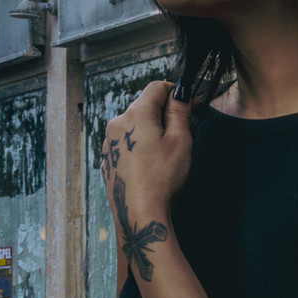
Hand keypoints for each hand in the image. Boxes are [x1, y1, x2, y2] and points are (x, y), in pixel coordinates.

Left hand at [100, 79, 192, 233]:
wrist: (139, 210)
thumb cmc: (161, 176)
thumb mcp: (180, 140)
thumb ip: (179, 112)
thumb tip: (180, 94)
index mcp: (136, 114)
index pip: (156, 88)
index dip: (176, 91)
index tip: (189, 103)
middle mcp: (117, 122)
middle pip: (144, 104)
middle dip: (164, 111)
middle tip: (183, 129)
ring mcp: (109, 140)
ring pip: (135, 122)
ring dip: (151, 127)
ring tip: (166, 150)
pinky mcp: (108, 155)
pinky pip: (126, 139)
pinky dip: (140, 142)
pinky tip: (151, 161)